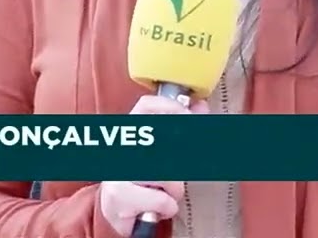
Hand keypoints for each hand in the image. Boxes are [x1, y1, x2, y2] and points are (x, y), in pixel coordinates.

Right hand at [97, 94, 209, 235]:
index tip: (190, 117)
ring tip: (167, 193)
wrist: (120, 212)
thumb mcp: (164, 152)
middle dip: (181, 163)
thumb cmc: (145, 181)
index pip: (147, 106)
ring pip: (166, 175)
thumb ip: (182, 127)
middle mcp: (122, 148)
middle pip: (164, 142)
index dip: (171, 108)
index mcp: (132, 132)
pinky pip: (161, 199)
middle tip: (182, 173)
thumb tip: (201, 105)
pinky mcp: (118, 196)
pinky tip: (161, 208)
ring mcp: (117, 170)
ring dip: (175, 189)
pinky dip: (168, 207)